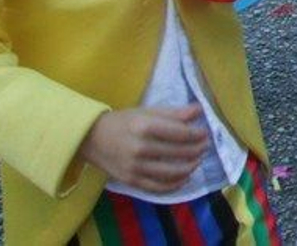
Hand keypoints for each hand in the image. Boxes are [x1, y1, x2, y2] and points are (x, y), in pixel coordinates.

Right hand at [79, 106, 208, 194]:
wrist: (91, 139)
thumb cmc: (123, 122)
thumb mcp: (147, 112)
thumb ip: (174, 113)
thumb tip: (199, 109)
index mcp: (145, 127)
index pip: (180, 133)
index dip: (197, 134)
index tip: (205, 133)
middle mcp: (140, 148)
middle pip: (179, 153)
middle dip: (197, 150)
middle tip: (205, 146)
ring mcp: (135, 168)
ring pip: (172, 172)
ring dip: (190, 167)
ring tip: (197, 160)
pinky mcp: (131, 181)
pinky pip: (159, 187)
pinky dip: (176, 184)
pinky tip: (185, 177)